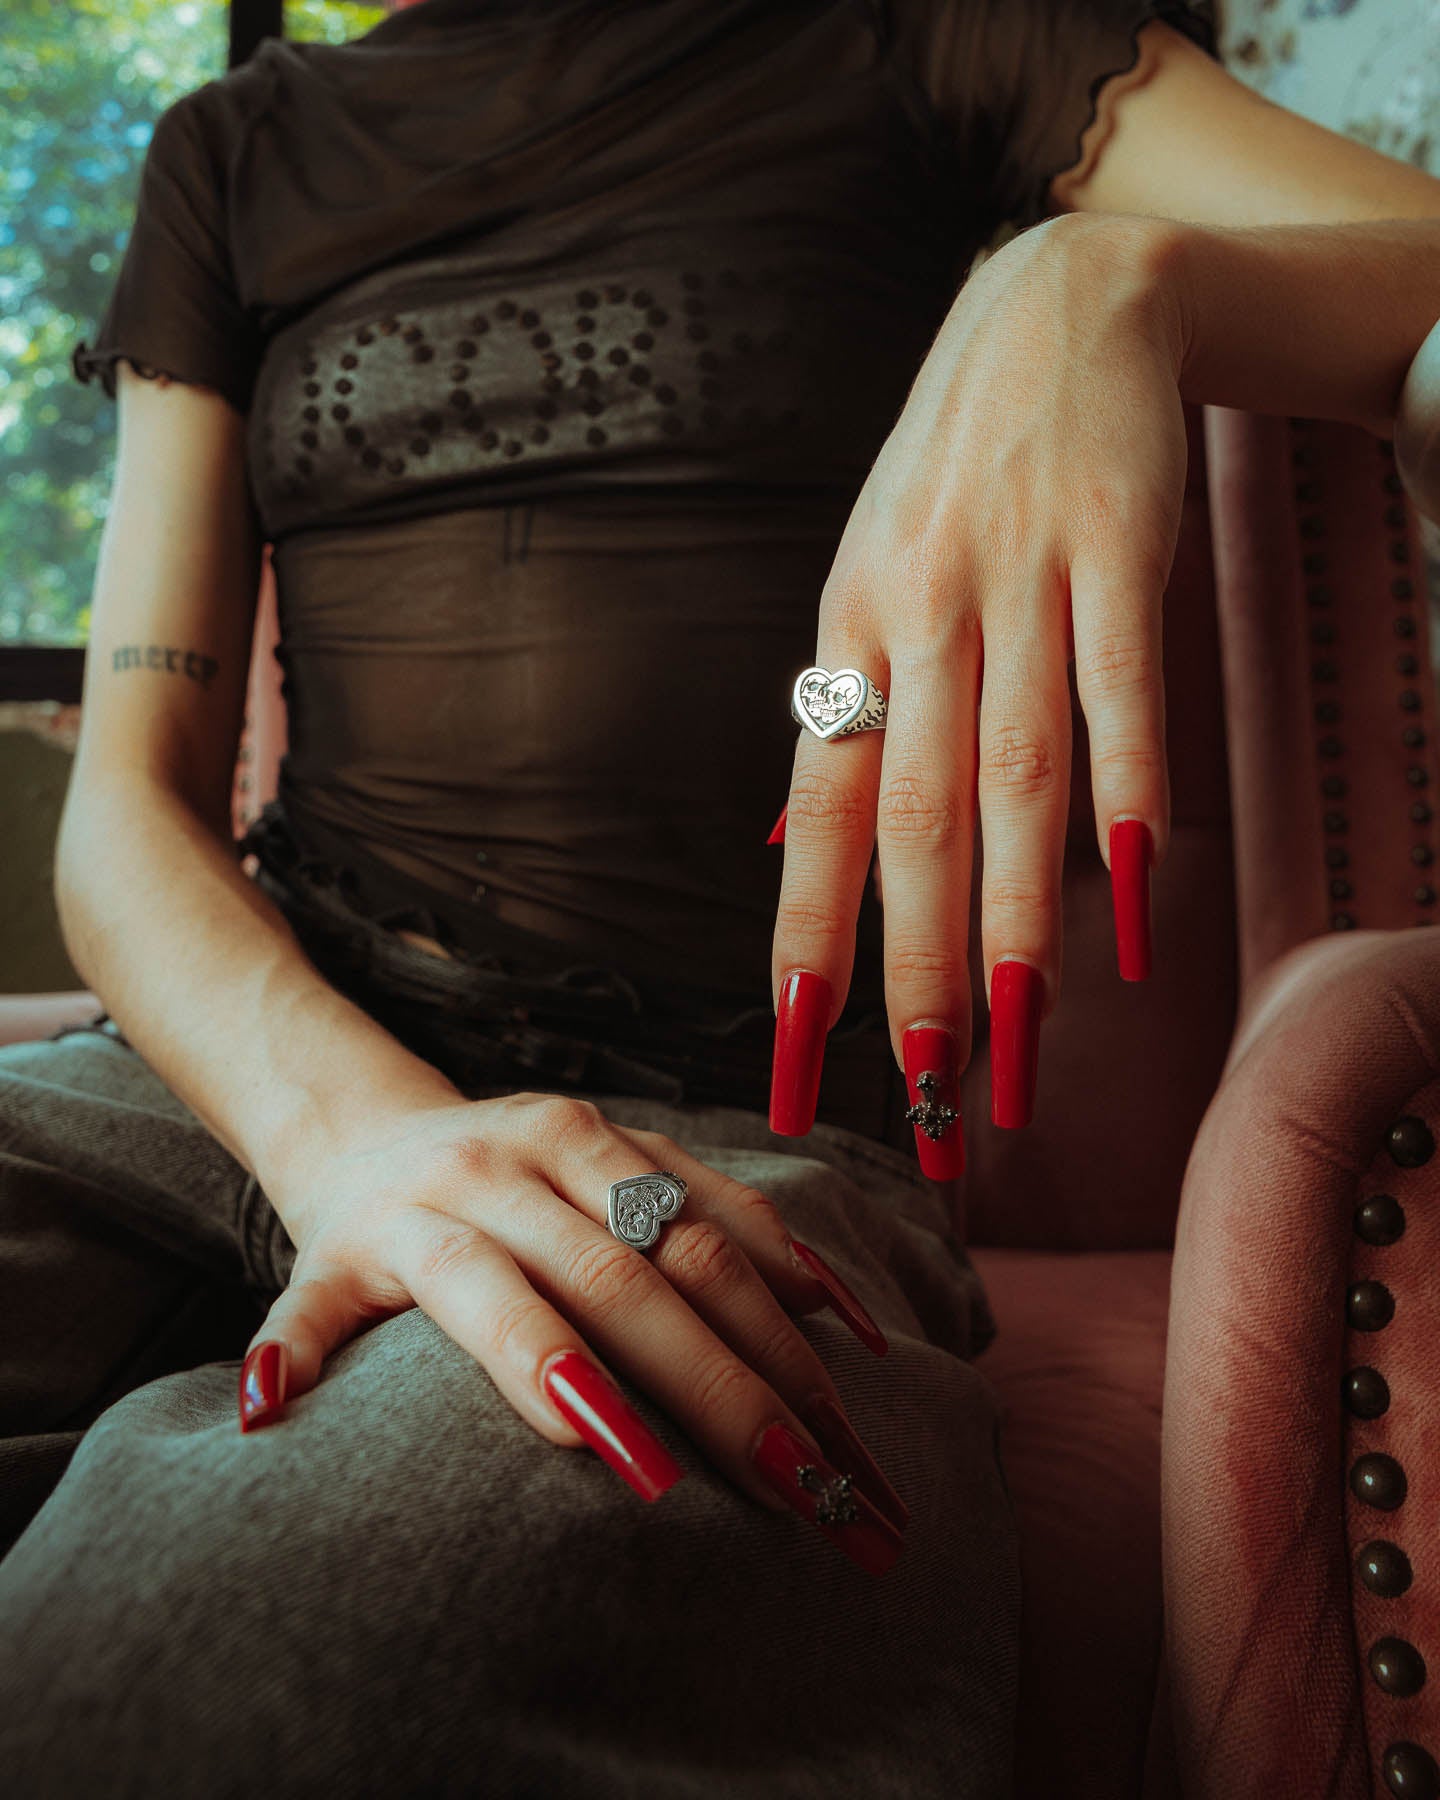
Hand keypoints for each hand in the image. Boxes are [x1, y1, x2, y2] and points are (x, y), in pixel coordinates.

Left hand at [238, 1090, 907, 1573]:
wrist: (386, 1120)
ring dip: (778, 1340)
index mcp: (428, 1217)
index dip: (566, 1379)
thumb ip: (296, 1338)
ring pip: (696, 1237)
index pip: (504, 1304)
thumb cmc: (360, 1234)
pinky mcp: (640, 1132)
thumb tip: (259, 1411)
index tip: (645, 1477)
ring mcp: (586, 1142)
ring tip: (840, 1433)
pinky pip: (729, 1192)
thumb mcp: (313, 1281)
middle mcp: (512, 1169)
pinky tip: (850, 1330)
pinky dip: (792, 1259)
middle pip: (626, 1280)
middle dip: (719, 1388)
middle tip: (796, 1487)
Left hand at [769, 213, 1188, 1166]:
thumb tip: (794, 858)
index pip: (818, 819)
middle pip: (912, 822)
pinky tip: (1132, 896)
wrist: (1055, 308)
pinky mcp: (1119, 544)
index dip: (806, 940)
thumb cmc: (950, 482)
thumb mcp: (865, 587)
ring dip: (1016, 919)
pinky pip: (1121, 687)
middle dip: (914, 971)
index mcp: (843, 638)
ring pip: (1013, 778)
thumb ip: (843, 724)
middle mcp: (915, 618)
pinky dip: (1127, 793)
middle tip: (923, 1099)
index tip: (795, 1058)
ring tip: (1017, 1039)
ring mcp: (1017, 579)